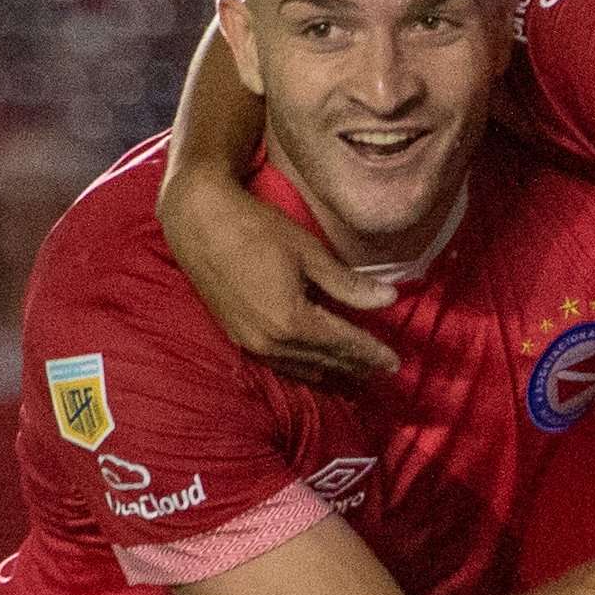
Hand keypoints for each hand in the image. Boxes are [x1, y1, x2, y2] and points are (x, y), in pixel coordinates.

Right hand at [158, 165, 401, 382]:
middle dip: (356, 366)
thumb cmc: (255, 229)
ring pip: (302, 367)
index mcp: (292, 321)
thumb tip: (390, 299)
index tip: (396, 363)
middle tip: (383, 371)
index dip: (372, 353)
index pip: (344, 344)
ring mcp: (251, 343)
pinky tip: (315, 367)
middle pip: (325, 360)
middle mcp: (271, 342)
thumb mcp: (309, 253)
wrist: (197, 222)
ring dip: (332, 371)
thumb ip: (348, 284)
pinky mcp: (237, 337)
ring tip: (357, 372)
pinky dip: (303, 367)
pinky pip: (279, 363)